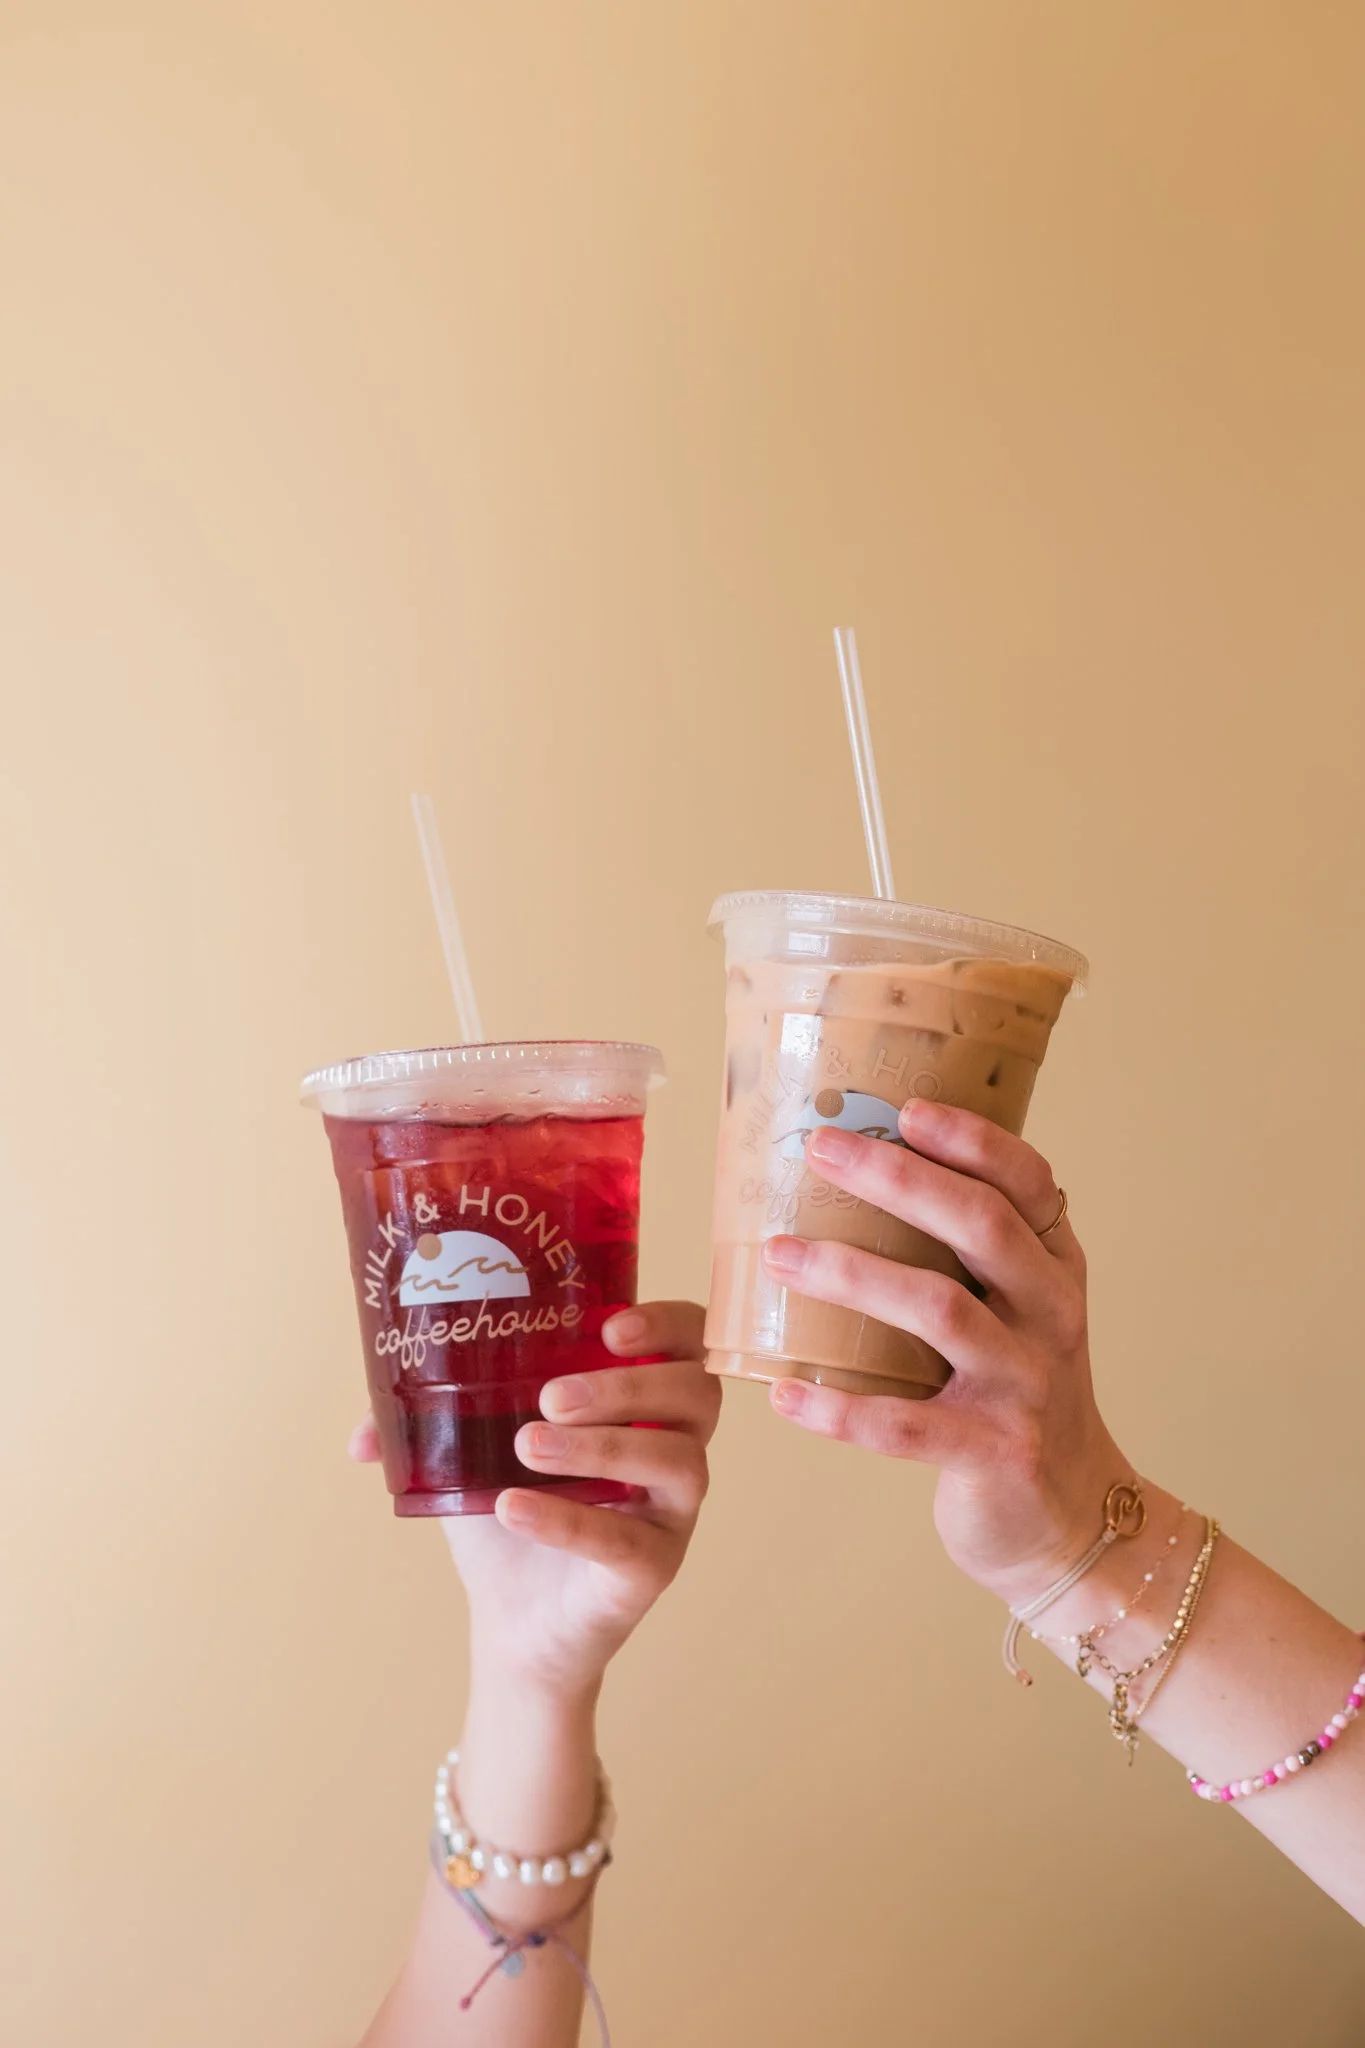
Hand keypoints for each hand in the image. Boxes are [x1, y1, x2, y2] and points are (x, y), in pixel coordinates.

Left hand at [349, 1301, 719, 1696]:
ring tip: (526, 1446)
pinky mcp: (655, 1571)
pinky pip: (630, 1542)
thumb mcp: (468, 1452)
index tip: (610, 1327)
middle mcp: (674, 1449)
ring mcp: (672, 1514)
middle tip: (549, 1397)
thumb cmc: (509, 1516)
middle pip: (696, 1394)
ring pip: (678, 1461)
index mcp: (643, 1402)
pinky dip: (570, 1521)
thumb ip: (420, 1423)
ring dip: (603, 1444)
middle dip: (626, 1385)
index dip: (666, 1325)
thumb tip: (360, 1436)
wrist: (508, 1620)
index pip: (690, 1343)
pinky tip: (514, 1508)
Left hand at [761, 1099, 1127, 1607]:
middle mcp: (1051, 1316)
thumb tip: (860, 1173)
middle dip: (896, 1180)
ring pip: (939, 1309)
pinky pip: (902, 1426)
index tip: (905, 1109)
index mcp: (1056, 1270)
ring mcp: (1026, 1385)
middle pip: (981, 1226)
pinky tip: (783, 1392)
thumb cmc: (1019, 1393)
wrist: (1071, 1518)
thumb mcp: (1020, 1313)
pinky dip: (837, 1409)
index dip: (974, 1140)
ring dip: (850, 1274)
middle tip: (820, 1150)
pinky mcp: (992, 1452)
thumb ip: (972, 1254)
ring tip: (780, 1255)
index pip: (1030, 1184)